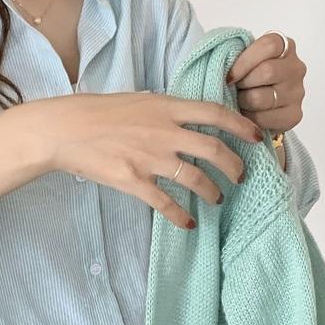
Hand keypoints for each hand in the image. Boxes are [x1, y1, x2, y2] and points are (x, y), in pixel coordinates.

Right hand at [46, 89, 260, 230]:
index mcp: (167, 107)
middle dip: (234, 166)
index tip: (257, 138)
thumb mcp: (140, 100)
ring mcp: (150, 158)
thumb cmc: (102, 113)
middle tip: (240, 177)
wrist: (68, 129)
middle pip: (214, 149)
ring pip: (195, 179)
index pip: (215, 114)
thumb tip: (189, 118)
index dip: (241, 126)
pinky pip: (166, 204)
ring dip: (212, 192)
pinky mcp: (134, 181)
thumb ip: (167, 110)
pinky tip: (189, 224)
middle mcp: (164, 131)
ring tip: (216, 199)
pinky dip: (182, 217)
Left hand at [227, 36, 306, 137]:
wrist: (264, 107)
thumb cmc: (252, 78)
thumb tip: (222, 63)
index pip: (269, 46)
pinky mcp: (295, 115)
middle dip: (243, 83)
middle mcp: (296, 68)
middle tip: (235, 90)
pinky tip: (246, 116)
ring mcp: (298, 92)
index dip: (245, 60)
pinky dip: (248, 119)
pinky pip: (263, 119)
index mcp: (286, 46)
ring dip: (243, 102)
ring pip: (261, 98)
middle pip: (267, 72)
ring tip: (239, 102)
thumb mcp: (247, 59)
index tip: (229, 76)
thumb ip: (240, 55)